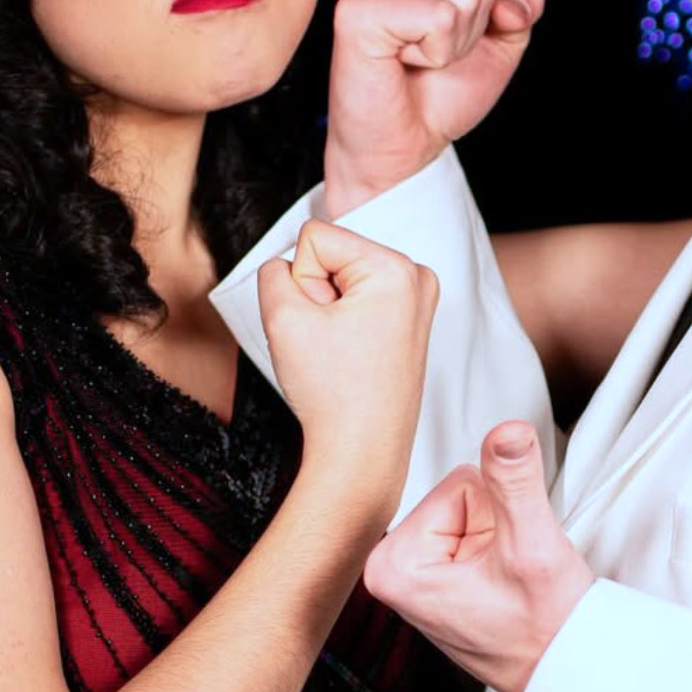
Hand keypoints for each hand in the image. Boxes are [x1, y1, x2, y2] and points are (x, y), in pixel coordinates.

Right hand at [258, 218, 438, 510]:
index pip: (313, 237)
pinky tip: (353, 356)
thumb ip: (274, 270)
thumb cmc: (333, 394)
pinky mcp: (410, 319)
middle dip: (317, 295)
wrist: (361, 453)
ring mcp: (418, 299)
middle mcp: (416, 276)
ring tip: (342, 352)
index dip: (301, 282)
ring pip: (341, 278)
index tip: (321, 327)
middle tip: (332, 344)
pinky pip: (357, 299)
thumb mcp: (282, 316)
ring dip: (328, 311)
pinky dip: (345, 323)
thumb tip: (289, 262)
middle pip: (331, 255)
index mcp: (395, 267)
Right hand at [325, 0, 545, 213]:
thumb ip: (522, 4)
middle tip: (427, 57)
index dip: (486, 12)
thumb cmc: (438, 94)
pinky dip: (435, 53)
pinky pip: (439, 17)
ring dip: (451, 44)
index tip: (444, 38)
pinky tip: (400, 62)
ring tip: (412, 60)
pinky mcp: (356, 10)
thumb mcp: (498, 43)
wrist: (404, 146)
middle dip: (468, 31)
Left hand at [363, 420, 592, 691]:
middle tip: (510, 572)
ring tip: (509, 582)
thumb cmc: (543, 630)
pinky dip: (498, 551)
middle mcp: (392, 568)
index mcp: (394, 563)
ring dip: (502, 539)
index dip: (499, 514)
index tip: (505, 559)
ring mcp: (412, 574)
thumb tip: (506, 431)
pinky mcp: (433, 576)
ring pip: (472, 511)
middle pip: (460, 494)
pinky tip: (502, 585)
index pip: (460, 483)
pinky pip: (473, 532)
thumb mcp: (532, 546)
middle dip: (499, 525)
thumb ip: (515, 482)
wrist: (565, 670)